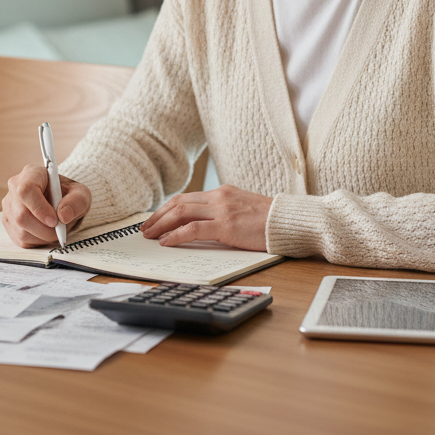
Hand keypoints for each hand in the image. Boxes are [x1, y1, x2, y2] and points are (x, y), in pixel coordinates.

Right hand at [1, 164, 91, 247]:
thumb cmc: (69, 195)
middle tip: (60, 229)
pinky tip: (45, 232)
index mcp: (32, 174)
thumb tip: (63, 216)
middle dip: (44, 229)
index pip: (26, 191)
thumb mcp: (81, 194)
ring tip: (55, 229)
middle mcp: (15, 187)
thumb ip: (76, 202)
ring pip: (21, 230)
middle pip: (21, 215)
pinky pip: (20, 239)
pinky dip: (37, 241)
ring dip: (42, 236)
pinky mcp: (8, 221)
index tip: (55, 221)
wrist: (61, 202)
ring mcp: (9, 205)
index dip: (39, 208)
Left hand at [139, 185, 272, 251]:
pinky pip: (193, 229)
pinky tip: (166, 242)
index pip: (186, 198)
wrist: (290, 221)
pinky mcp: (226, 225)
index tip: (155, 219)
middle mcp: (219, 197)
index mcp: (222, 193)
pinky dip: (176, 235)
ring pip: (181, 213)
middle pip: (179, 203)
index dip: (167, 209)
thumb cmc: (270, 221)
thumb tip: (203, 225)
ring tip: (150, 235)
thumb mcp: (243, 210)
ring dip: (162, 224)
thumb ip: (224, 213)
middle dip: (159, 216)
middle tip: (145, 228)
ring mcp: (222, 210)